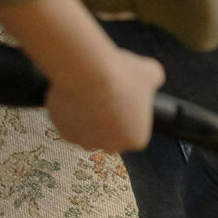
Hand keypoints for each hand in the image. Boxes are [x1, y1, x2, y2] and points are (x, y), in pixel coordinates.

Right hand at [0, 0, 164, 152]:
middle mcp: (110, 146)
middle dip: (102, 113)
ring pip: (82, 125)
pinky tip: (69, 91)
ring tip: (84, 89)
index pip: (131, 131)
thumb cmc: (122, 74)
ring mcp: (84, 140)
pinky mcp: (61, 130)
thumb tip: (155, 75)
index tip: (117, 98)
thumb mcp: (149, 72)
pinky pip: (64, 120)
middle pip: (105, 131)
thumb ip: (154, 77)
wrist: (89, 71)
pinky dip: (64, 107)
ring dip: (82, 110)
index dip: (123, 112)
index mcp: (135, 138)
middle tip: (99, 93)